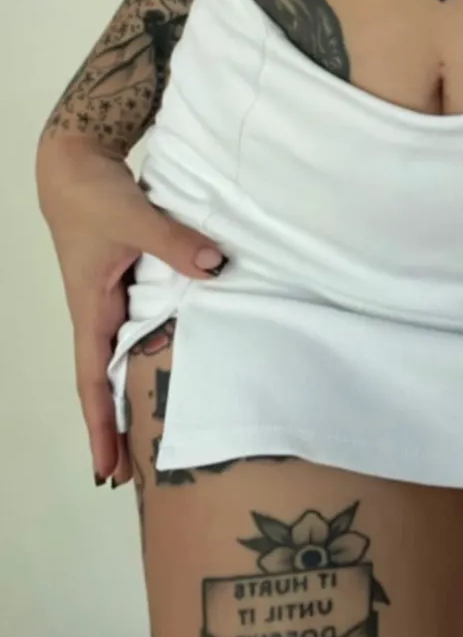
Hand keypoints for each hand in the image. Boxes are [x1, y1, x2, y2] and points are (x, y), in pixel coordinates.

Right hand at [36, 134, 226, 485]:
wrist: (73, 161)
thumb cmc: (92, 194)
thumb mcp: (135, 219)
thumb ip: (175, 244)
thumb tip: (215, 268)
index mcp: (90, 307)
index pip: (94, 381)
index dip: (102, 428)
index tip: (108, 472)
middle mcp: (97, 310)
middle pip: (106, 380)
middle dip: (115, 428)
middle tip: (133, 475)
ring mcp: (110, 297)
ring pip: (122, 356)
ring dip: (132, 394)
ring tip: (152, 434)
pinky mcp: (124, 279)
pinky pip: (137, 326)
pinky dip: (148, 351)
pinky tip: (169, 363)